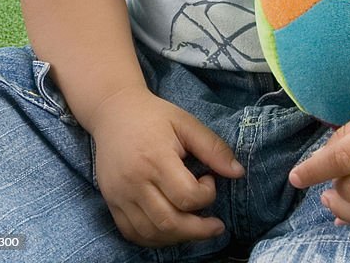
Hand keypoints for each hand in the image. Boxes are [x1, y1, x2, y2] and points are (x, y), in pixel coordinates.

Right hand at [89, 86, 244, 247]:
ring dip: (178, 237)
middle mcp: (135, 181)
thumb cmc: (154, 116)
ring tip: (194, 227)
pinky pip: (132, 233)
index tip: (209, 180)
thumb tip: (238, 173)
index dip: (206, 195)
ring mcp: (120, 195)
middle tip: (215, 226)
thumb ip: (213, 148)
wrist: (114, 112)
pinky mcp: (111, 202)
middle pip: (169, 222)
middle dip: (198, 230)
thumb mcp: (186, 123)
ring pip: (150, 233)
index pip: (186, 196)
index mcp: (156, 158)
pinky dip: (154, 239)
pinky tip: (171, 230)